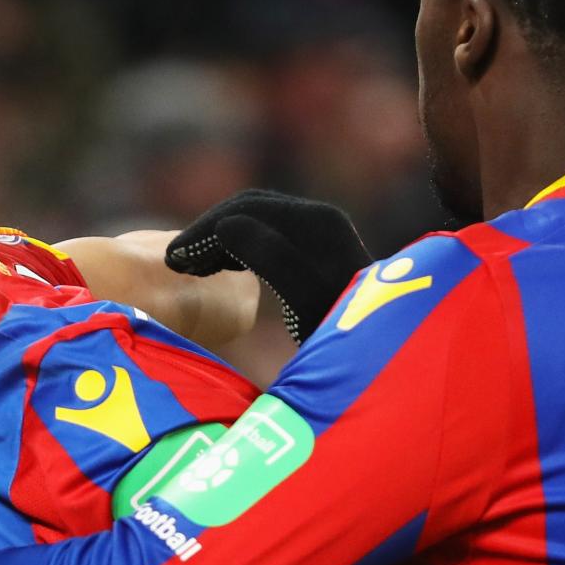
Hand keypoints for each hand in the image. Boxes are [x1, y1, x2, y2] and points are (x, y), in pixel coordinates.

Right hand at [165, 189, 369, 340]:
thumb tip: (226, 225)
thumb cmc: (352, 337)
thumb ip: (273, 259)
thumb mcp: (308, 302)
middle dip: (208, 232)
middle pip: (248, 208)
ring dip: (219, 239)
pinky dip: (237, 247)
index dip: (205, 230)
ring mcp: (321, 231)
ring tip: (189, 270)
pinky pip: (266, 233)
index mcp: (318, 224)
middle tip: (175, 265)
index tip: (173, 260)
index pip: (245, 208)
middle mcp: (321, 218)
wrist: (391, 356)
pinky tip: (216, 270)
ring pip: (255, 219)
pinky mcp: (318, 248)